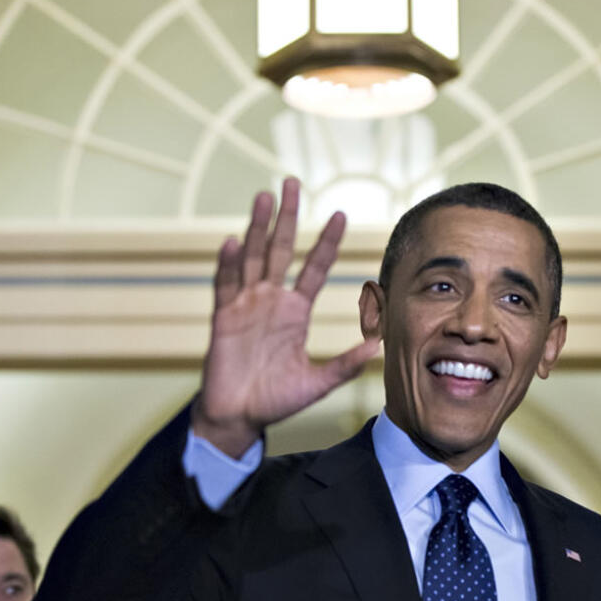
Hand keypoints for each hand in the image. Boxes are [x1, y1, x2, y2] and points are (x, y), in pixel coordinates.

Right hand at [191, 178, 379, 456]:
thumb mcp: (317, 382)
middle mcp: (271, 300)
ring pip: (252, 257)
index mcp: (295, 312)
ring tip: (264, 196)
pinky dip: (228, 264)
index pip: (314, 268)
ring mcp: (245, 305)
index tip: (341, 214)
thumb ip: (344, 365)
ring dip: (258, 227)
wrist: (239, 417)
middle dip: (287, 216)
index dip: (327, 243)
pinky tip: (233, 241)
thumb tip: (378, 348)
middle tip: (292, 182)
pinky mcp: (223, 317)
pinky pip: (225, 285)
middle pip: (280, 249)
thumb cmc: (276, 399)